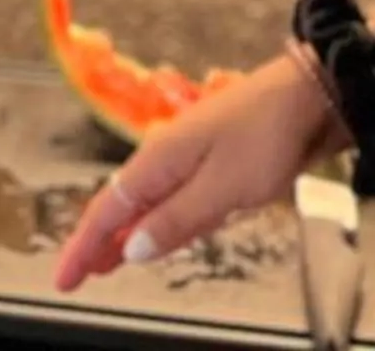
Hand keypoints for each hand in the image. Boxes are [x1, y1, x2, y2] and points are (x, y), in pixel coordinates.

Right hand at [51, 52, 339, 291]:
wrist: (310, 96)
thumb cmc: (267, 135)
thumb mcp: (222, 189)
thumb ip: (176, 221)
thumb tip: (131, 249)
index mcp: (159, 160)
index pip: (107, 212)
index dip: (83, 248)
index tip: (64, 279)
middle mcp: (167, 157)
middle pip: (121, 208)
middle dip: (97, 243)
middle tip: (77, 276)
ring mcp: (192, 159)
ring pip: (147, 206)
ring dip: (125, 235)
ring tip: (105, 262)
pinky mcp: (216, 164)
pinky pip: (175, 202)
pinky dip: (158, 224)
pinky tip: (156, 236)